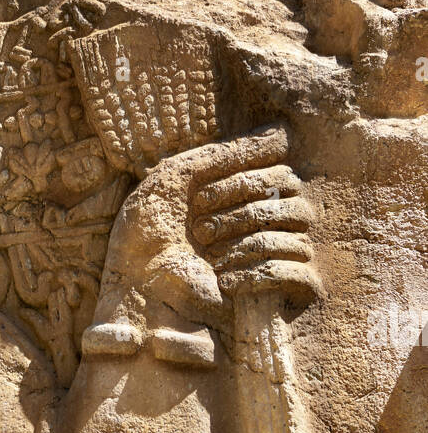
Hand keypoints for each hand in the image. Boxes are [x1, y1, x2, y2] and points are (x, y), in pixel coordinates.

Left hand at [98, 124, 318, 325]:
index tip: (199, 198)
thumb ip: (224, 152)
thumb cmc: (145, 234)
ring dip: (251, 244)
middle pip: (294, 204)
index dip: (245, 179)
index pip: (282, 174)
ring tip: (212, 258)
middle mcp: (264, 226)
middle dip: (245, 212)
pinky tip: (226, 281)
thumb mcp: (176, 178)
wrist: (132, 293)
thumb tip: (282, 134)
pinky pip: (298, 276)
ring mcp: (269, 262)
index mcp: (246, 197)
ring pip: (297, 239)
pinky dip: (263, 274)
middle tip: (200, 229)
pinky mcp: (272, 299)